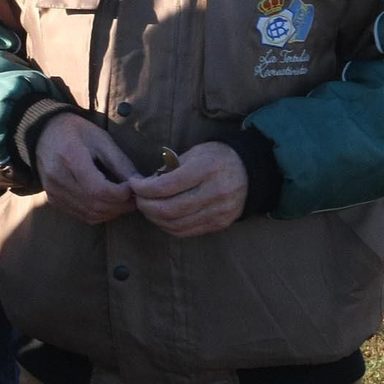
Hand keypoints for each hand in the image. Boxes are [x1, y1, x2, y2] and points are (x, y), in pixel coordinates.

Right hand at [35, 113, 137, 224]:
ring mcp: (54, 192)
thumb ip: (120, 162)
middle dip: (120, 206)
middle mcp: (59, 179)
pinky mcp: (53, 200)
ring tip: (123, 201)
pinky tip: (107, 203)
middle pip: (96, 205)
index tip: (133, 188)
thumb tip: (139, 183)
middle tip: (134, 198)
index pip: (99, 190)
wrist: (44, 133)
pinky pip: (80, 215)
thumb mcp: (101, 139)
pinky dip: (98, 214)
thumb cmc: (76, 132)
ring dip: (111, 212)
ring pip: (89, 214)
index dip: (121, 195)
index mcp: (71, 158)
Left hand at [128, 142, 247, 237]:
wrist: (250, 171)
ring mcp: (218, 211)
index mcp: (206, 168)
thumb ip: (171, 168)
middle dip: (146, 206)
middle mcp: (214, 192)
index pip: (166, 186)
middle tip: (137, 199)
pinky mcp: (220, 224)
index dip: (144, 188)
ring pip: (176, 224)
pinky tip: (161, 218)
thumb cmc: (217, 157)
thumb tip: (147, 183)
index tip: (134, 184)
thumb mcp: (195, 152)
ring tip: (147, 208)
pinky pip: (187, 231)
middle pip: (169, 209)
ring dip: (155, 219)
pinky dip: (168, 227)